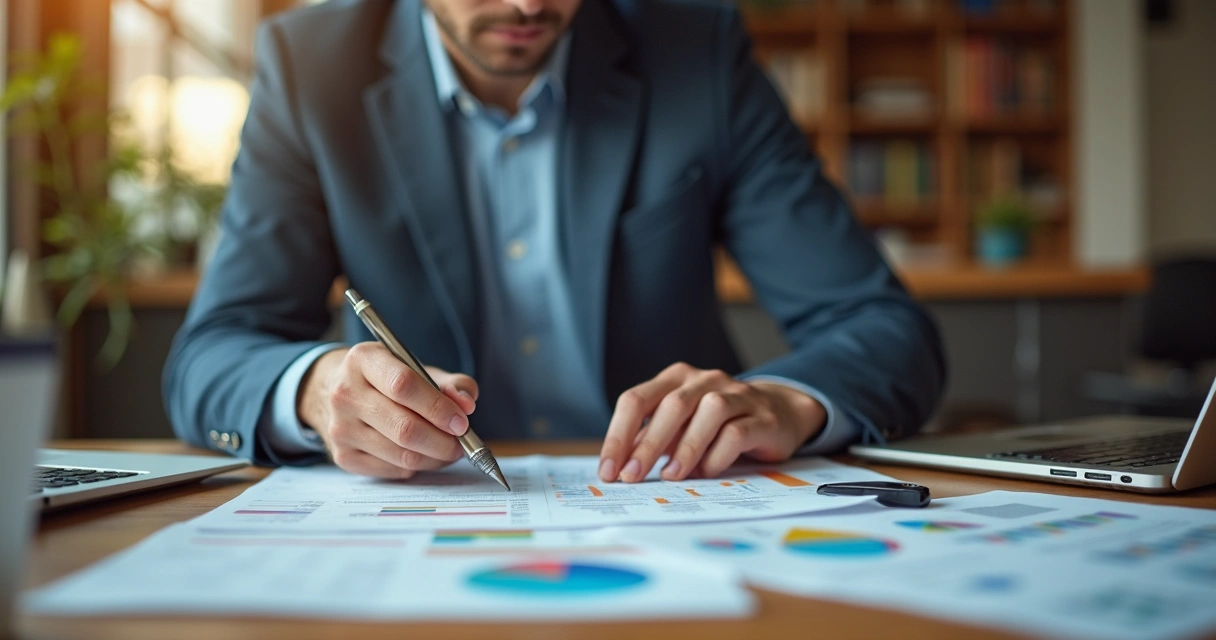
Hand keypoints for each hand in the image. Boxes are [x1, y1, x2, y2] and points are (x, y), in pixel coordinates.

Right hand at [298, 343, 478, 478]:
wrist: (337, 391)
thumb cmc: (386, 379)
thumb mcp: (417, 368)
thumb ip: (450, 383)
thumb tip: (467, 404)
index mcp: (364, 360)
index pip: (403, 385)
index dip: (438, 407)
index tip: (461, 421)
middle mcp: (345, 393)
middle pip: (404, 428)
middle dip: (443, 441)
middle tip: (462, 443)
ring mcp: (340, 428)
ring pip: (401, 455)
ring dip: (435, 457)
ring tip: (448, 449)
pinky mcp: (343, 456)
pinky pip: (393, 470)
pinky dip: (417, 467)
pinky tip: (423, 455)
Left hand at [597, 363, 826, 482]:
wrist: (779, 413)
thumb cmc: (717, 424)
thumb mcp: (680, 427)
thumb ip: (651, 439)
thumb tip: (617, 466)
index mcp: (675, 378)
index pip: (636, 400)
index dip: (618, 435)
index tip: (608, 471)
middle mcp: (704, 380)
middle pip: (671, 406)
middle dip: (647, 445)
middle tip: (631, 478)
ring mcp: (736, 394)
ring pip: (707, 413)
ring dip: (685, 448)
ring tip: (670, 476)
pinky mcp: (762, 417)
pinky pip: (736, 433)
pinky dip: (717, 456)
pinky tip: (706, 473)